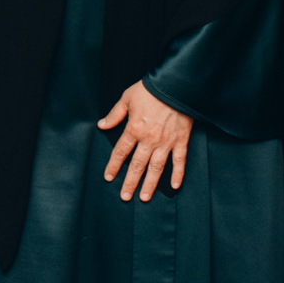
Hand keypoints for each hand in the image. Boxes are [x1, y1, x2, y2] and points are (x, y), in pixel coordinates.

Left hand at [97, 81, 192, 201]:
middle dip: (130, 182)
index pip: (120, 152)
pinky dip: (177, 174)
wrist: (176, 85)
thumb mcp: (127, 98)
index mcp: (134, 129)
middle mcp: (149, 139)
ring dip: (149, 184)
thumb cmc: (151, 90)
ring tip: (144, 197)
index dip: (114, 166)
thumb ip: (115, 114)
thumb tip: (102, 125)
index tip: (109, 177)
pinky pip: (179, 161)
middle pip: (137, 165)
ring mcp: (166, 142)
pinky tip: (174, 186)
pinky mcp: (181, 141)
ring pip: (156, 168)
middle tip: (125, 196)